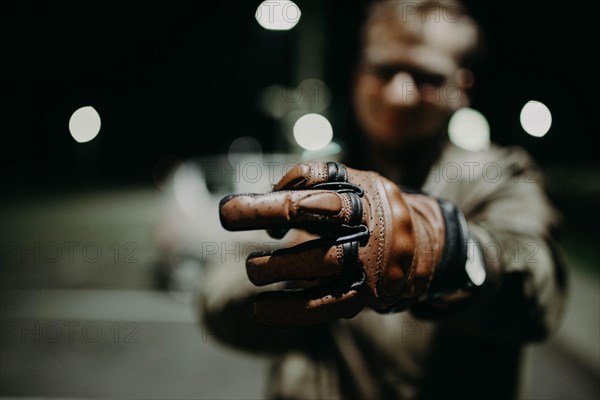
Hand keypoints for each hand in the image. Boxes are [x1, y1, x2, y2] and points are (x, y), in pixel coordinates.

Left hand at [219, 162, 466, 326]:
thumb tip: (261, 198)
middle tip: (227, 215)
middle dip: (267, 211)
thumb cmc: (367, 213)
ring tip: (252, 269)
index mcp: (362, 188)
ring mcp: (371, 258)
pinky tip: (261, 309)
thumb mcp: (348, 185)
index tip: (238, 199)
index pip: (318, 177)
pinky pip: (326, 304)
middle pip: (316, 212)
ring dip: (277, 265)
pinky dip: (290, 309)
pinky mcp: (368, 293)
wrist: (424, 247)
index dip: (278, 185)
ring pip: (321, 260)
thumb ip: (309, 185)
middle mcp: (370, 219)